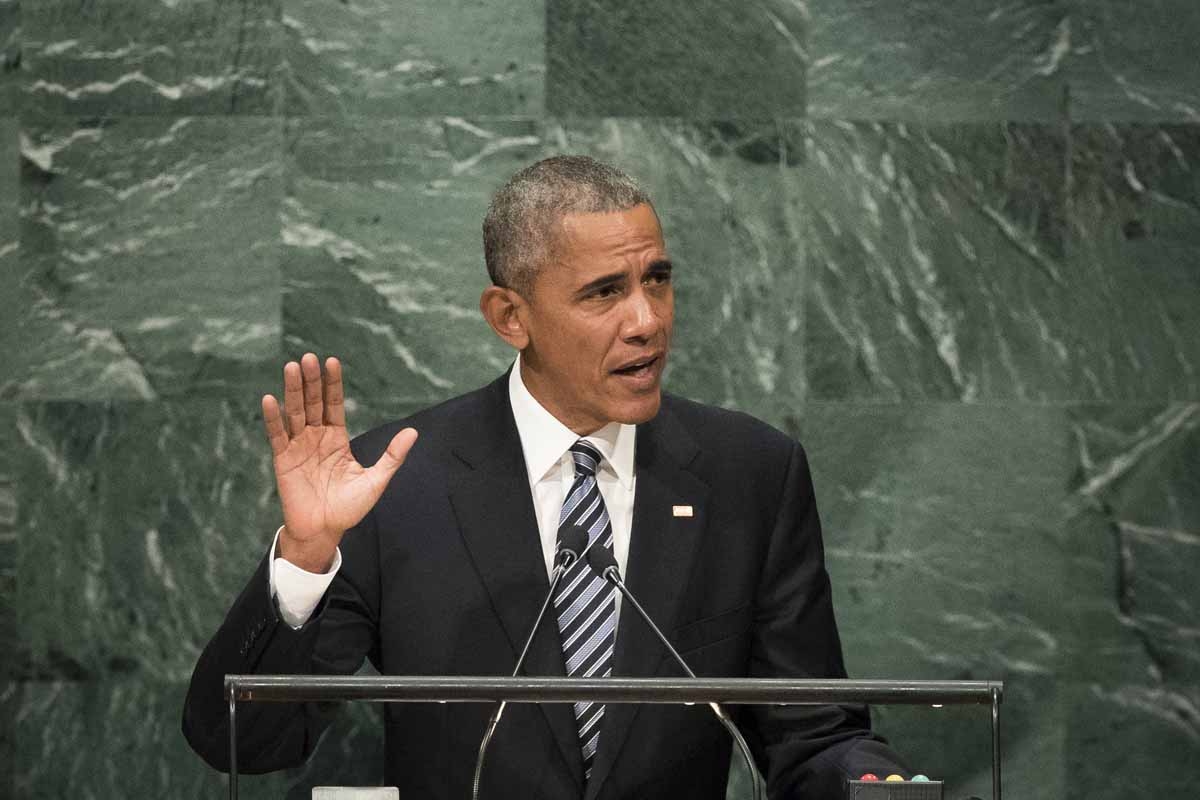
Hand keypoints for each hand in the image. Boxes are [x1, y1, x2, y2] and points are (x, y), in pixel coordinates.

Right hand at [262, 353, 417, 571]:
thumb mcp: (376, 480)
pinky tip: (271, 399)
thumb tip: (413, 432)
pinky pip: (278, 435)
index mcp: (337, 439)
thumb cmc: (349, 508)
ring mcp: (298, 447)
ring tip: (291, 367)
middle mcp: (316, 438)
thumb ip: (393, 456)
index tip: (331, 361)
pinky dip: (274, 418)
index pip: (333, 404)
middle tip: (308, 357)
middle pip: (313, 403)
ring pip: (295, 413)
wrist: (325, 531)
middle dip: (311, 380)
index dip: (333, 384)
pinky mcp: (283, 460)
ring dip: (292, 390)